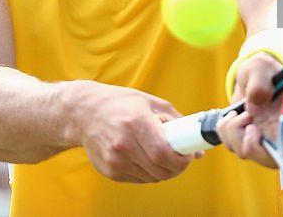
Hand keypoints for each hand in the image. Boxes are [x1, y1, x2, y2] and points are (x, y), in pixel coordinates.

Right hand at [73, 81, 199, 182]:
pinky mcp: (109, 171)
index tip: (187, 155)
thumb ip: (177, 123)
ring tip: (156, 151)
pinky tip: (140, 155)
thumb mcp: (151, 103)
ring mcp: (115, 160)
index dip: (182, 159)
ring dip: (162, 169)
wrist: (83, 112)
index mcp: (136, 122)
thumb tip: (198, 149)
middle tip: (178, 156)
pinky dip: (147, 171)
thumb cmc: (120, 103)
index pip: (164, 153)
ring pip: (152, 177)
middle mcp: (123, 143)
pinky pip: (139, 179)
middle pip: (161, 170)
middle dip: (176, 166)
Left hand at [216, 53, 281, 168]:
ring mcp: (264, 139)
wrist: (248, 78)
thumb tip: (255, 103)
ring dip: (234, 130)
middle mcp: (282, 132)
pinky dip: (225, 130)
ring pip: (247, 152)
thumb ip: (259, 82)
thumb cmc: (260, 70)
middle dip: (252, 144)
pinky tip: (232, 116)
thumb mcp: (260, 67)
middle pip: (273, 157)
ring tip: (240, 111)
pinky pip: (231, 145)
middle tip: (247, 117)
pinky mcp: (247, 140)